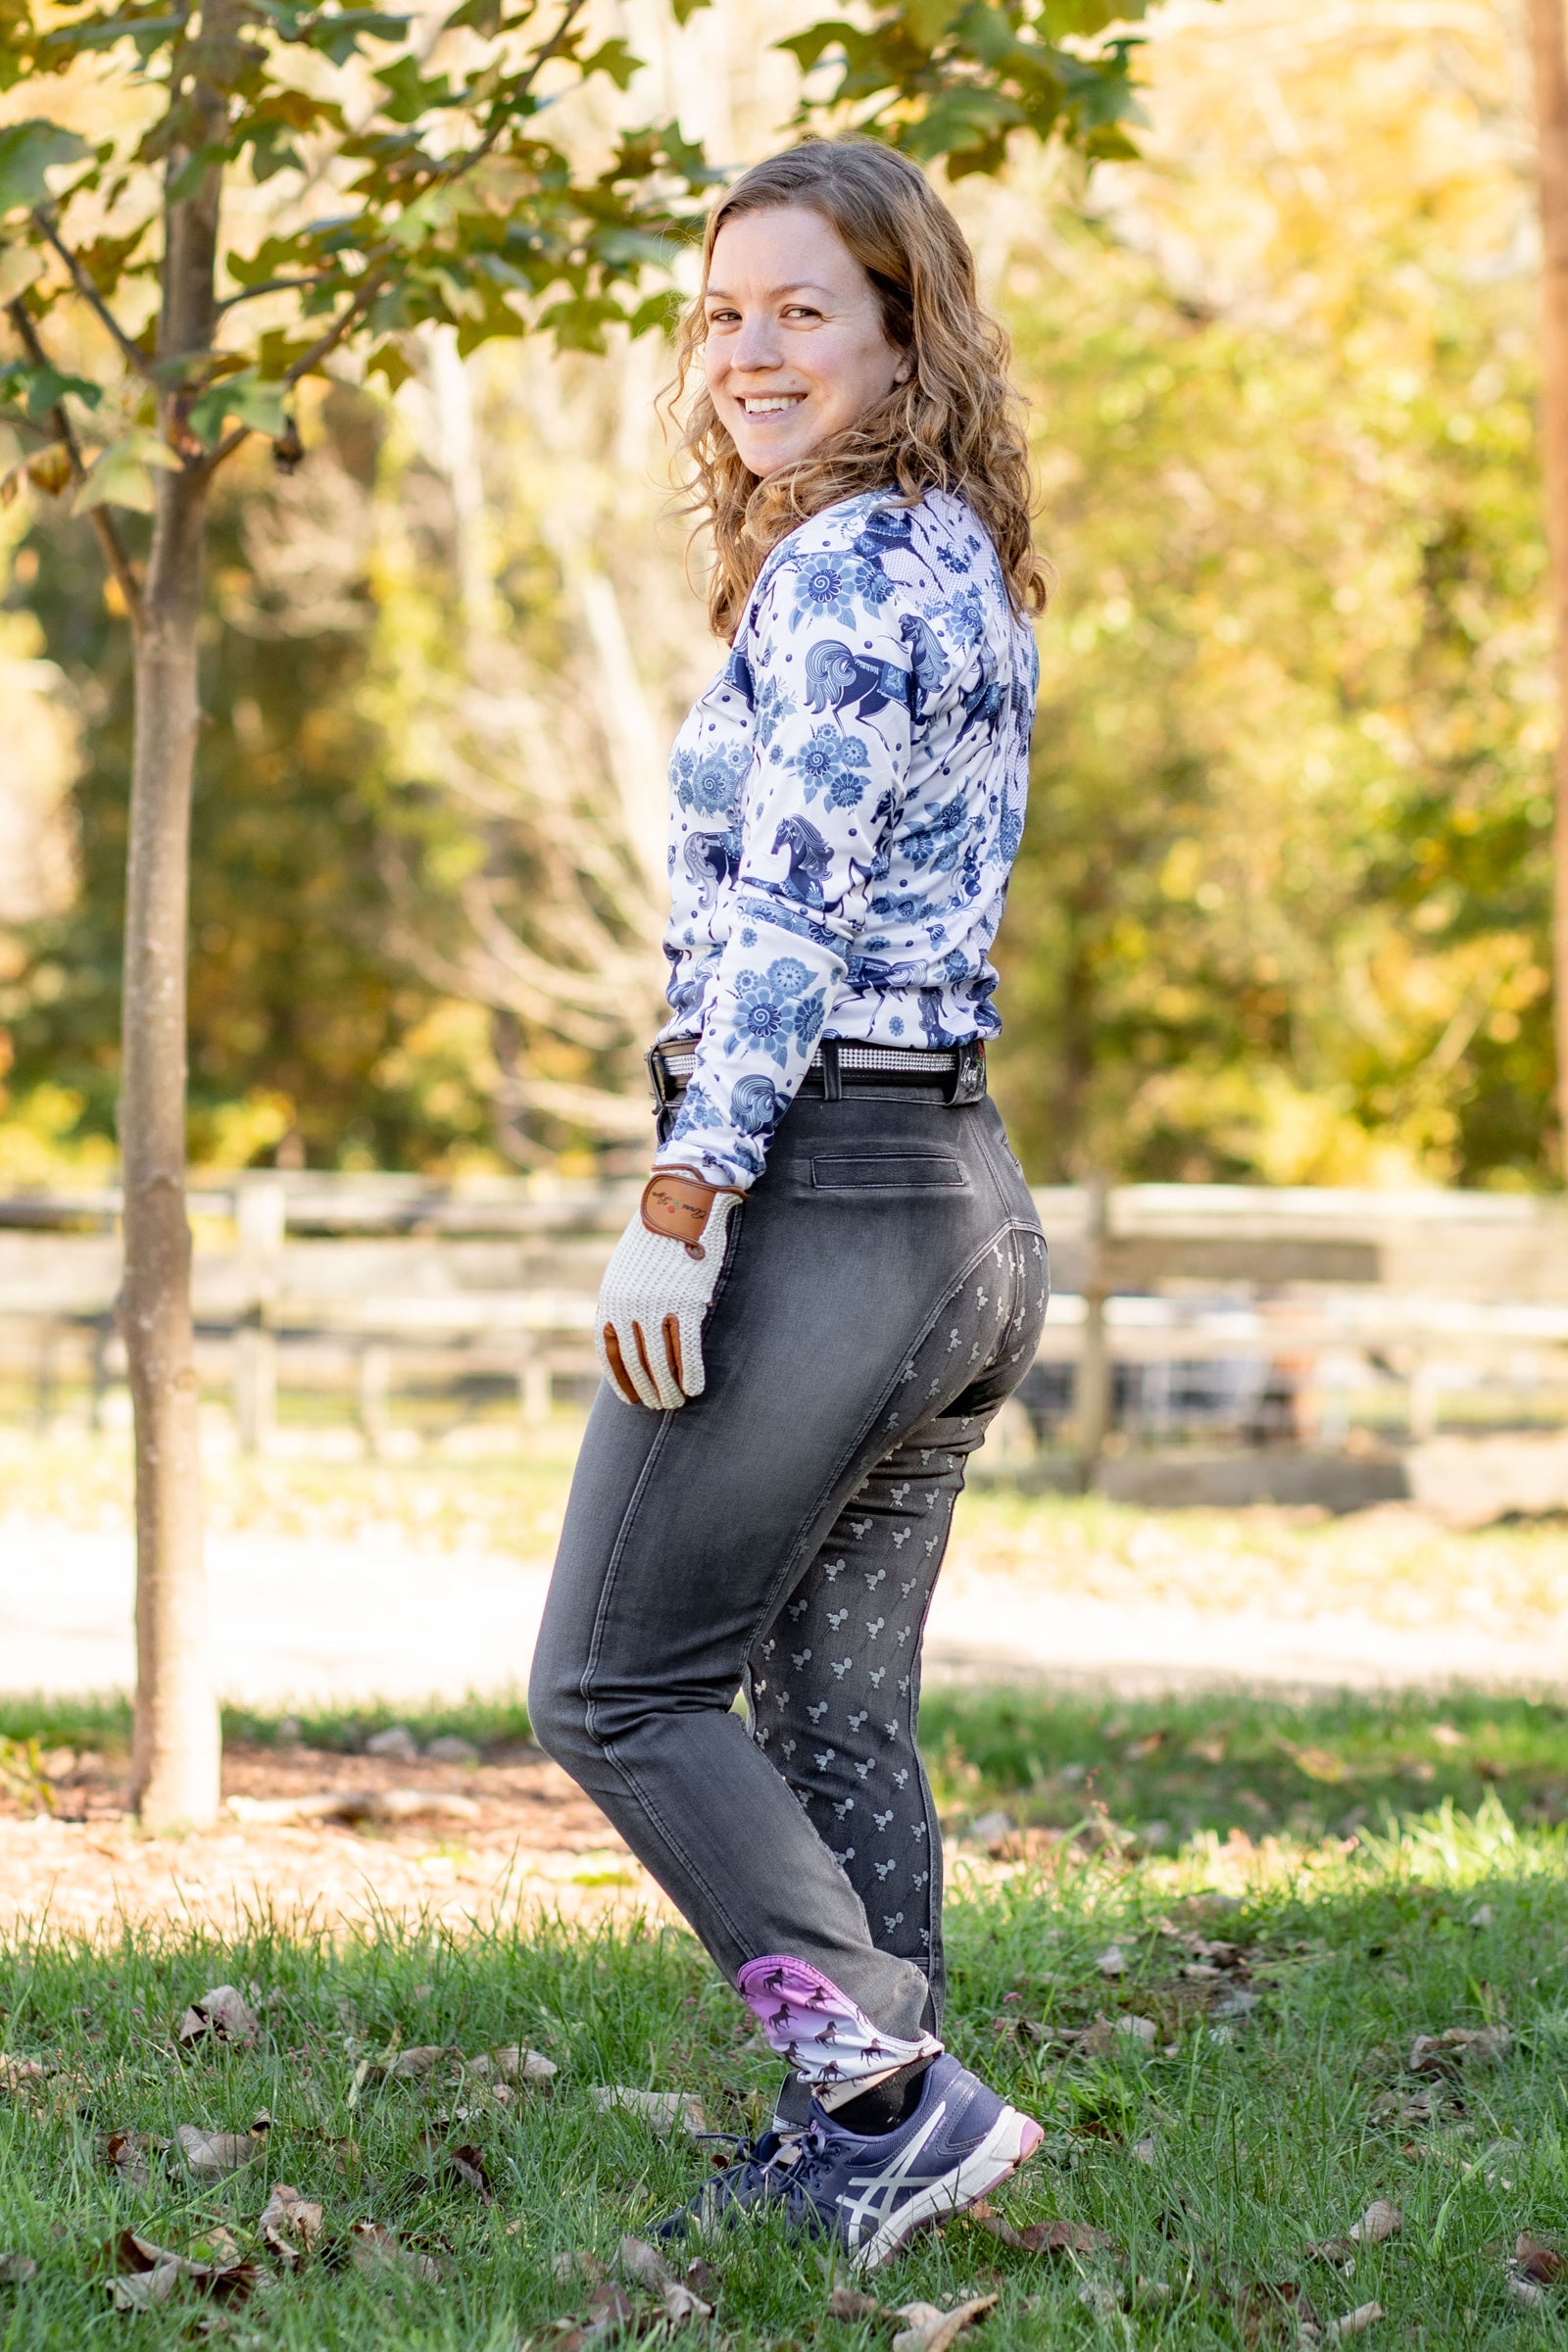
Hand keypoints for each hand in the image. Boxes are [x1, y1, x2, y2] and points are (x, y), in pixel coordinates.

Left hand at [595, 1167, 743, 1409]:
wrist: (681, 1202)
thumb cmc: (657, 1237)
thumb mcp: (626, 1269)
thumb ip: (624, 1301)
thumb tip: (630, 1335)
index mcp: (610, 1299)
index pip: (609, 1354)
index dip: (622, 1382)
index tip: (634, 1400)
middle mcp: (627, 1307)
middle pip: (636, 1362)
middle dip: (648, 1390)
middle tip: (661, 1407)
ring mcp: (656, 1305)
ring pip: (660, 1361)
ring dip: (669, 1389)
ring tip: (678, 1404)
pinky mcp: (685, 1302)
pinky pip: (686, 1348)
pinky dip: (691, 1373)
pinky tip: (696, 1389)